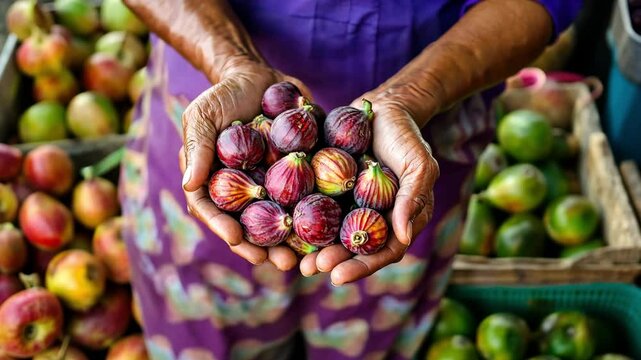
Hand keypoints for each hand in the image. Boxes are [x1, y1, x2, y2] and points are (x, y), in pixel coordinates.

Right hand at [180, 58, 308, 270]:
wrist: (256, 75)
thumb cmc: (222, 96)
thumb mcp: (202, 117)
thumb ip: (198, 149)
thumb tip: (189, 185)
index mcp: (216, 183)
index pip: (215, 212)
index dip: (224, 228)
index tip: (237, 239)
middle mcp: (243, 190)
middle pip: (251, 226)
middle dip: (265, 247)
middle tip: (282, 264)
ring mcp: (270, 184)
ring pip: (280, 219)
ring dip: (293, 242)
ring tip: (307, 259)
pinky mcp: (297, 174)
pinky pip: (307, 196)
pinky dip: (317, 214)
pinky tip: (331, 228)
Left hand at [300, 98, 439, 284]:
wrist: (384, 107)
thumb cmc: (407, 136)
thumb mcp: (418, 163)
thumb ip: (413, 197)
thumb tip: (402, 236)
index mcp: (398, 220)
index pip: (382, 251)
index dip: (361, 266)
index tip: (337, 276)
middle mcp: (373, 217)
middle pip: (353, 248)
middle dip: (332, 261)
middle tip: (309, 268)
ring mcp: (350, 204)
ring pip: (332, 233)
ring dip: (314, 248)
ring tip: (293, 259)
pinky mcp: (330, 189)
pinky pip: (315, 207)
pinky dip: (302, 219)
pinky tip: (284, 226)